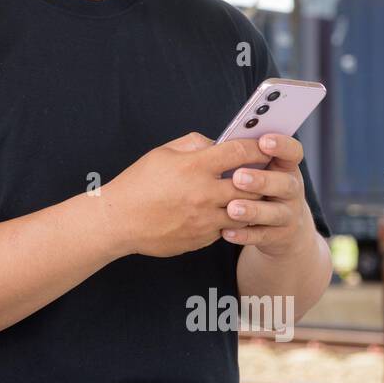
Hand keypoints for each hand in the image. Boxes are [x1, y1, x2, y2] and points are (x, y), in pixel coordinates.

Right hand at [104, 131, 267, 257]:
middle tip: (264, 173)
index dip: (257, 148)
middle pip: (252, 185)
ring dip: (249, 202)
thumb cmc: (138, 183)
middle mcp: (203, 194)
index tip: (265, 146)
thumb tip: (218, 143)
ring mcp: (205, 220)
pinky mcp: (202, 239)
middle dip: (261, 178)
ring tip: (246, 194)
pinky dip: (230, 219)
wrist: (118, 221)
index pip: (239, 152)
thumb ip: (194, 144)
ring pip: (245, 211)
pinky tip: (224, 212)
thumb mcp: (162, 153)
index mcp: (194, 167)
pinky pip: (227, 228)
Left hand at [220, 133, 314, 255]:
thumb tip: (212, 145)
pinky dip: (244, 235)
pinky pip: (262, 236)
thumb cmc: (259, 188)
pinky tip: (226, 232)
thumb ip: (240, 156)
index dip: (282, 145)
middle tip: (238, 177)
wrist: (283, 228)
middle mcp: (292, 188)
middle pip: (284, 183)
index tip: (263, 141)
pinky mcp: (280, 236)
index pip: (292, 152)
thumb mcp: (258, 169)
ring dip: (253, 210)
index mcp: (285, 166)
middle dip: (261, 180)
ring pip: (275, 212)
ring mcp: (289, 214)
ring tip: (231, 208)